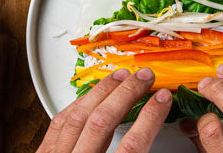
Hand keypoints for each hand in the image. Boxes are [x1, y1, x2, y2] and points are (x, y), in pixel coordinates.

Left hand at [38, 67, 172, 152]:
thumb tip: (156, 134)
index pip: (132, 147)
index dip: (150, 118)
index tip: (162, 98)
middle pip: (102, 122)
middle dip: (126, 94)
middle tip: (145, 77)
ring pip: (78, 117)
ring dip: (102, 92)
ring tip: (121, 76)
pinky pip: (59, 123)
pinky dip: (77, 104)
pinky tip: (91, 95)